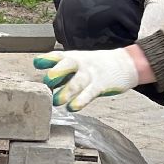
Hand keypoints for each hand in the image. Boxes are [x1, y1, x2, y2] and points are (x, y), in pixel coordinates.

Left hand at [34, 48, 148, 110]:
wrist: (126, 63)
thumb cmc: (97, 65)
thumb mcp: (79, 63)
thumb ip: (61, 73)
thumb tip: (43, 84)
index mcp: (73, 57)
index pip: (57, 56)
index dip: (46, 59)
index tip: (37, 64)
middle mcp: (80, 64)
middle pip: (67, 65)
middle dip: (56, 72)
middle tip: (47, 81)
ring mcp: (91, 74)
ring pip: (77, 82)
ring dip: (66, 91)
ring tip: (57, 102)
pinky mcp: (101, 85)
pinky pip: (89, 93)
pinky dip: (81, 100)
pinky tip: (72, 107)